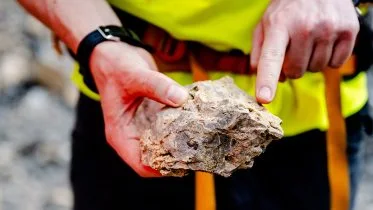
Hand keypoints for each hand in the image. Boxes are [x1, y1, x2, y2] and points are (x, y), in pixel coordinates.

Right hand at [90, 42, 188, 176]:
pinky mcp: (155, 115)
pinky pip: (170, 126)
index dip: (162, 169)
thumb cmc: (115, 66)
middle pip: (157, 158)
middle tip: (201, 150)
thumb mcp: (134, 75)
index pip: (141, 165)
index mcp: (121, 134)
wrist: (115, 52)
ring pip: (165, 143)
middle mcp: (133, 134)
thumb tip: (181, 99)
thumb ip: (157, 86)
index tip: (185, 160)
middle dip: (177, 157)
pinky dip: (182, 126)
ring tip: (203, 139)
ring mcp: (145, 125)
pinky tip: (198, 121)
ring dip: (182, 142)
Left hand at [250, 0, 359, 102]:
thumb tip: (263, 77)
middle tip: (293, 48)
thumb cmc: (287, 10)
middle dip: (291, 67)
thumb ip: (259, 52)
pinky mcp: (349, 30)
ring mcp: (328, 28)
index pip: (271, 58)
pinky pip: (336, 64)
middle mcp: (304, 27)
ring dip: (310, 61)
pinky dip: (329, 58)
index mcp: (278, 26)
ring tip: (309, 41)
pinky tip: (324, 42)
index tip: (264, 98)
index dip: (267, 80)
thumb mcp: (265, 24)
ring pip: (316, 69)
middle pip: (295, 72)